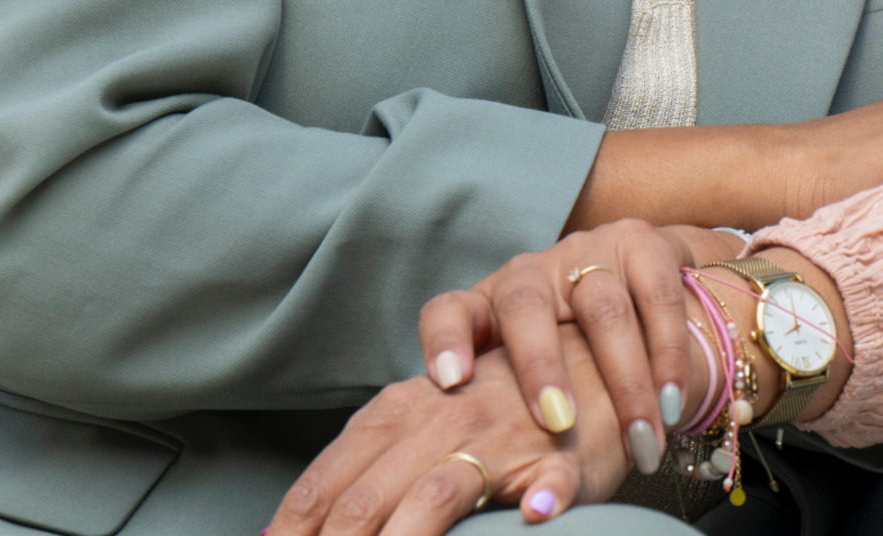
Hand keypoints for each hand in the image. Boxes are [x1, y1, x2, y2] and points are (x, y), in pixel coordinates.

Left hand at [275, 337, 629, 535]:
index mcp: (399, 410)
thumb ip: (369, 468)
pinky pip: (544, 484)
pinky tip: (529, 519)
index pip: (329, 477)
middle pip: (367, 494)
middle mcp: (440, 417)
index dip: (294, 524)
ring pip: (436, 493)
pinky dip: (536, 505)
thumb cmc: (497, 409)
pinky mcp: (558, 456)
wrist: (588, 363)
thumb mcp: (423, 426)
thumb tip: (299, 526)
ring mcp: (497, 437)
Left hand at [415, 222, 734, 471]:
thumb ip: (505, 416)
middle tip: (556, 422)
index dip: (445, 342)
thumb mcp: (531, 377)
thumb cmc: (577, 354)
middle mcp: (533, 273)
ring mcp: (588, 252)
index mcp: (492, 306)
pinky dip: (667, 354)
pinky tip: (670, 400)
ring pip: (602, 307)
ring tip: (638, 439)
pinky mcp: (642, 244)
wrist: (652, 287)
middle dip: (541, 365)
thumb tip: (490, 495)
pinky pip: (656, 296)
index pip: (449, 311)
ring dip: (624, 379)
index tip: (449, 382)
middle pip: (524, 306)